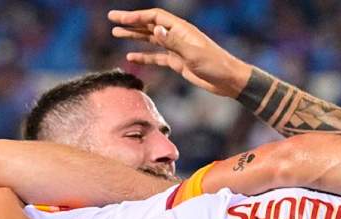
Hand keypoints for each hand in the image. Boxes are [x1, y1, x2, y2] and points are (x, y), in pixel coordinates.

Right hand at [109, 8, 249, 98]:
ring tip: (116, 34)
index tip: (120, 18)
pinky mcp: (178, 62)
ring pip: (151, 39)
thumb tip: (156, 29)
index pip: (154, 17)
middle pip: (149, 25)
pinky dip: (144, 56)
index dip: (136, 16)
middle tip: (112, 20)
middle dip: (131, 22)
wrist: (228, 80)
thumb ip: (173, 42)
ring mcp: (176, 48)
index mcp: (181, 29)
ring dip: (134, 36)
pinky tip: (131, 57)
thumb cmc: (215, 64)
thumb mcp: (193, 53)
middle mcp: (177, 35)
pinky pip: (157, 57)